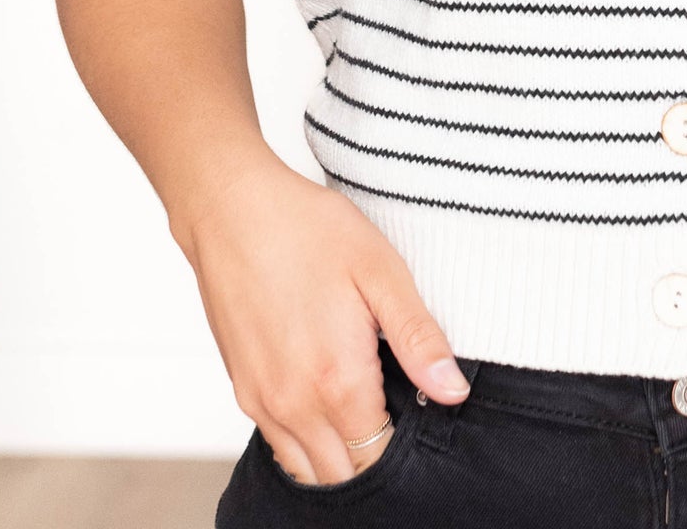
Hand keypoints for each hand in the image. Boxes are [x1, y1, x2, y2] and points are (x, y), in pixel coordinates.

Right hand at [175, 154, 469, 486]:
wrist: (232, 209)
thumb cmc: (308, 230)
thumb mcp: (381, 272)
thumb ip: (418, 339)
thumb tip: (454, 391)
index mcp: (337, 381)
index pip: (378, 457)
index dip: (404, 446)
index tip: (418, 413)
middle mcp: (294, 405)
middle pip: (342, 476)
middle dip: (373, 458)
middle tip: (395, 414)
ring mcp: (261, 402)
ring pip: (307, 471)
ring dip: (339, 458)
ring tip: (366, 411)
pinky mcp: (242, 390)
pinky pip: (279, 446)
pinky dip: (307, 442)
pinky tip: (328, 402)